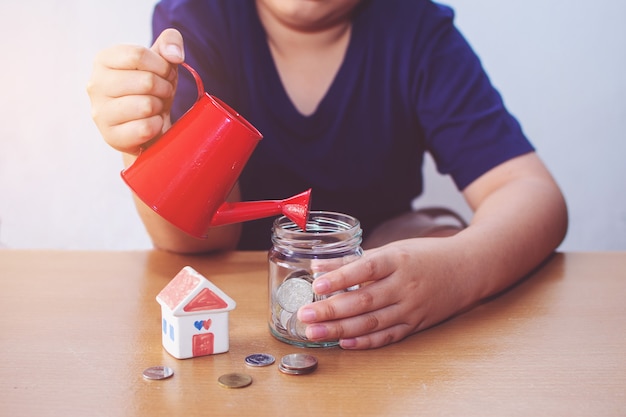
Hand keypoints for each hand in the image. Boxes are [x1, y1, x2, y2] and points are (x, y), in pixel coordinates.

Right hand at [86, 28, 183, 154]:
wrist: (149, 126)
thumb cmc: (154, 90)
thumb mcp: (163, 62)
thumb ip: (171, 42)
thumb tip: (174, 55)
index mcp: (104, 60)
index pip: (138, 54)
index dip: (162, 66)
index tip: (165, 74)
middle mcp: (95, 84)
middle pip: (146, 81)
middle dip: (164, 88)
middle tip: (161, 94)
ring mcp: (100, 112)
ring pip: (146, 106)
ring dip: (159, 107)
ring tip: (153, 108)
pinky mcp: (110, 136)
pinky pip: (146, 129)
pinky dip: (156, 126)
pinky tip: (149, 124)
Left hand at [297, 237, 472, 348]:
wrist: (468, 270)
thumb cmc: (426, 256)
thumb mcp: (394, 250)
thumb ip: (357, 259)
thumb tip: (320, 265)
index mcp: (398, 260)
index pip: (366, 268)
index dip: (340, 276)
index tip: (317, 283)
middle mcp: (405, 286)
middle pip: (364, 300)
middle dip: (331, 309)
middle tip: (305, 314)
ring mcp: (412, 308)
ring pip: (372, 322)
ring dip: (340, 329)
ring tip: (315, 332)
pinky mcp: (416, 324)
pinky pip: (388, 336)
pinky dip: (365, 341)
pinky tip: (344, 342)